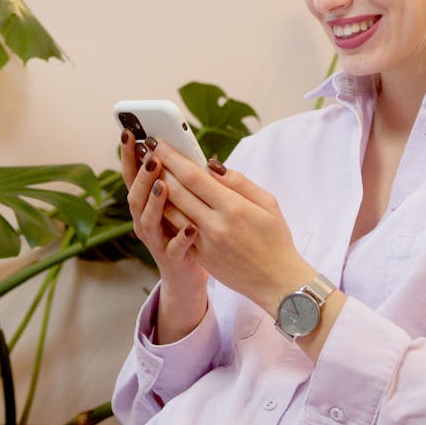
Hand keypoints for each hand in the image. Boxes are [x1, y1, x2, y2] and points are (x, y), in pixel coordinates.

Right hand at [119, 131, 207, 341]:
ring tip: (164, 185)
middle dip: (142, 175)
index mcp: (144, 203)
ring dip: (155, 202)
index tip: (130, 132)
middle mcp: (143, 221)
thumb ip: (173, 178)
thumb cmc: (183, 230)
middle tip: (152, 156)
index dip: (129, 154)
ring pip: (148, 221)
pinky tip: (191, 227)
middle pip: (135, 196)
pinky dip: (181, 238)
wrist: (186, 275)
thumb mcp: (175, 201)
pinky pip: (174, 249)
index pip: (131, 174)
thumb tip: (177, 145)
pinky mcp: (172, 259)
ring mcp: (155, 241)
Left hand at [149, 141, 314, 316]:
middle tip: (148, 153)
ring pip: (171, 212)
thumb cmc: (275, 238)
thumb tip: (212, 165)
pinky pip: (176, 232)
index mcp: (234, 208)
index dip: (173, 158)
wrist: (277, 281)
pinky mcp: (200, 257)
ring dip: (158, 190)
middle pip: (176, 192)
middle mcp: (216, 225)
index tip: (160, 143)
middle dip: (159, 169)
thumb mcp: (268, 203)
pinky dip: (166, 214)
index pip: (194, 177)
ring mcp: (205, 244)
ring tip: (150, 173)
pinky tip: (160, 201)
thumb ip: (239, 182)